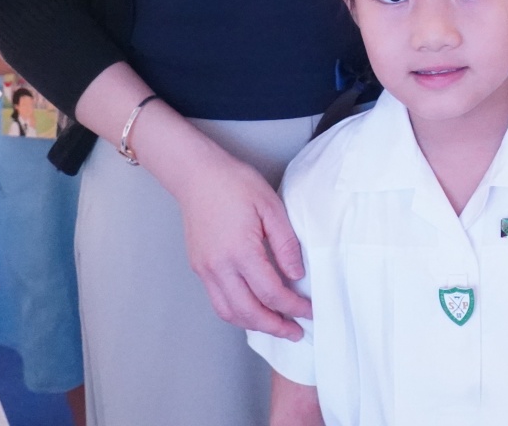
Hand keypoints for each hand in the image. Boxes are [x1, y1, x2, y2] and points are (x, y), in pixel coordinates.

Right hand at [163, 149, 312, 339]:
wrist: (197, 175)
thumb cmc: (235, 184)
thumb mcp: (271, 206)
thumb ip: (286, 243)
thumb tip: (297, 274)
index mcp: (240, 251)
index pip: (271, 292)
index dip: (293, 307)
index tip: (310, 312)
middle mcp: (219, 267)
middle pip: (248, 312)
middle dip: (274, 326)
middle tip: (296, 332)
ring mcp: (205, 270)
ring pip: (229, 313)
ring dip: (254, 325)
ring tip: (276, 326)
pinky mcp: (199, 268)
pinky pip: (218, 301)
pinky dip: (237, 313)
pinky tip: (253, 310)